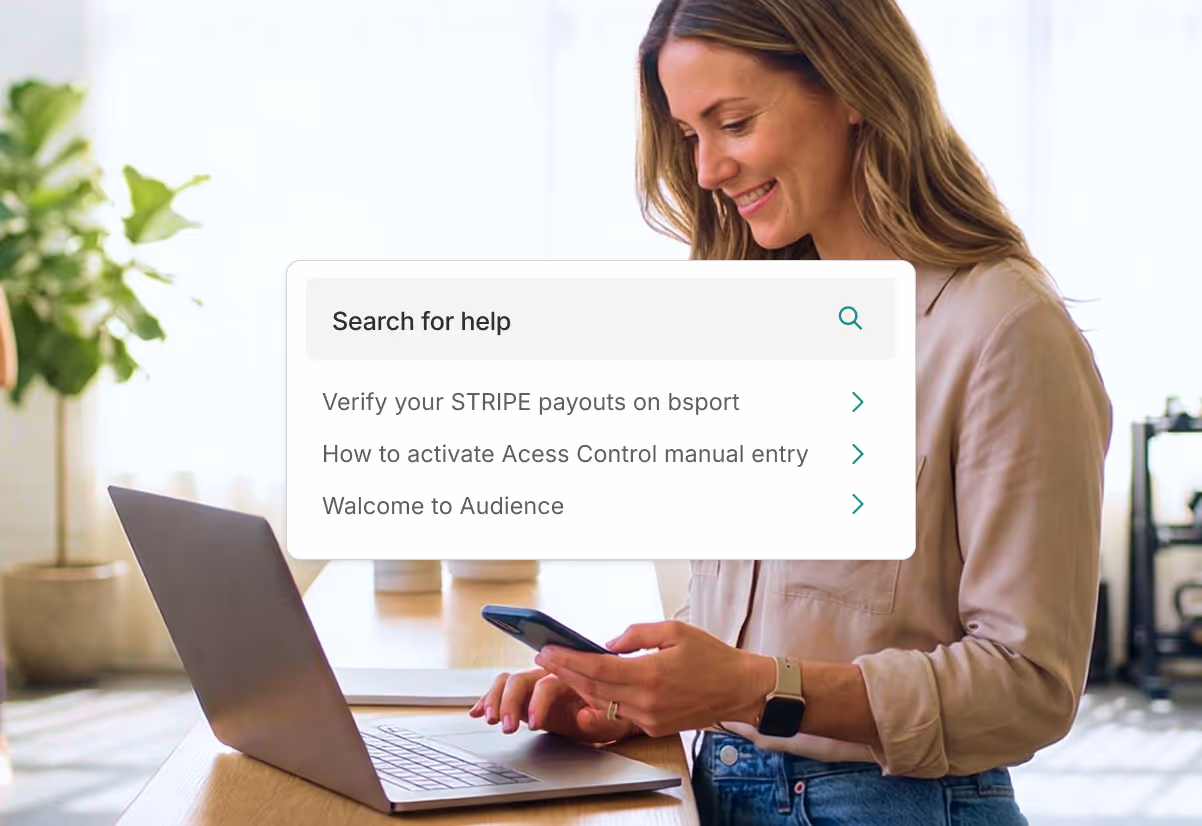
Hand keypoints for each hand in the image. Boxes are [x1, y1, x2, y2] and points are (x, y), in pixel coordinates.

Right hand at [468, 667, 638, 743]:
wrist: (614, 710)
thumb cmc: (615, 713)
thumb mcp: (614, 720)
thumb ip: (601, 720)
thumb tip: (583, 718)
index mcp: (572, 679)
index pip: (548, 684)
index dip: (538, 702)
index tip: (534, 723)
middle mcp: (550, 676)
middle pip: (522, 679)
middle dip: (510, 701)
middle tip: (507, 726)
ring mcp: (535, 685)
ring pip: (508, 681)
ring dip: (495, 699)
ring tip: (490, 720)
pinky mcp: (525, 696)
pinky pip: (501, 691)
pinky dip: (487, 699)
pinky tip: (476, 712)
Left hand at [534, 620, 776, 737]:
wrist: (739, 689)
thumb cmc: (712, 656)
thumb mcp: (675, 630)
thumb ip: (636, 634)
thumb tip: (607, 644)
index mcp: (650, 674)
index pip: (596, 669)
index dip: (568, 659)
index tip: (548, 649)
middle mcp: (646, 701)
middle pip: (592, 688)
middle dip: (565, 672)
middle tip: (545, 657)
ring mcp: (649, 718)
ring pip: (602, 703)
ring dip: (578, 687)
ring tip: (560, 670)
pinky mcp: (654, 727)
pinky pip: (618, 713)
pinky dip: (600, 699)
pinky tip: (588, 687)